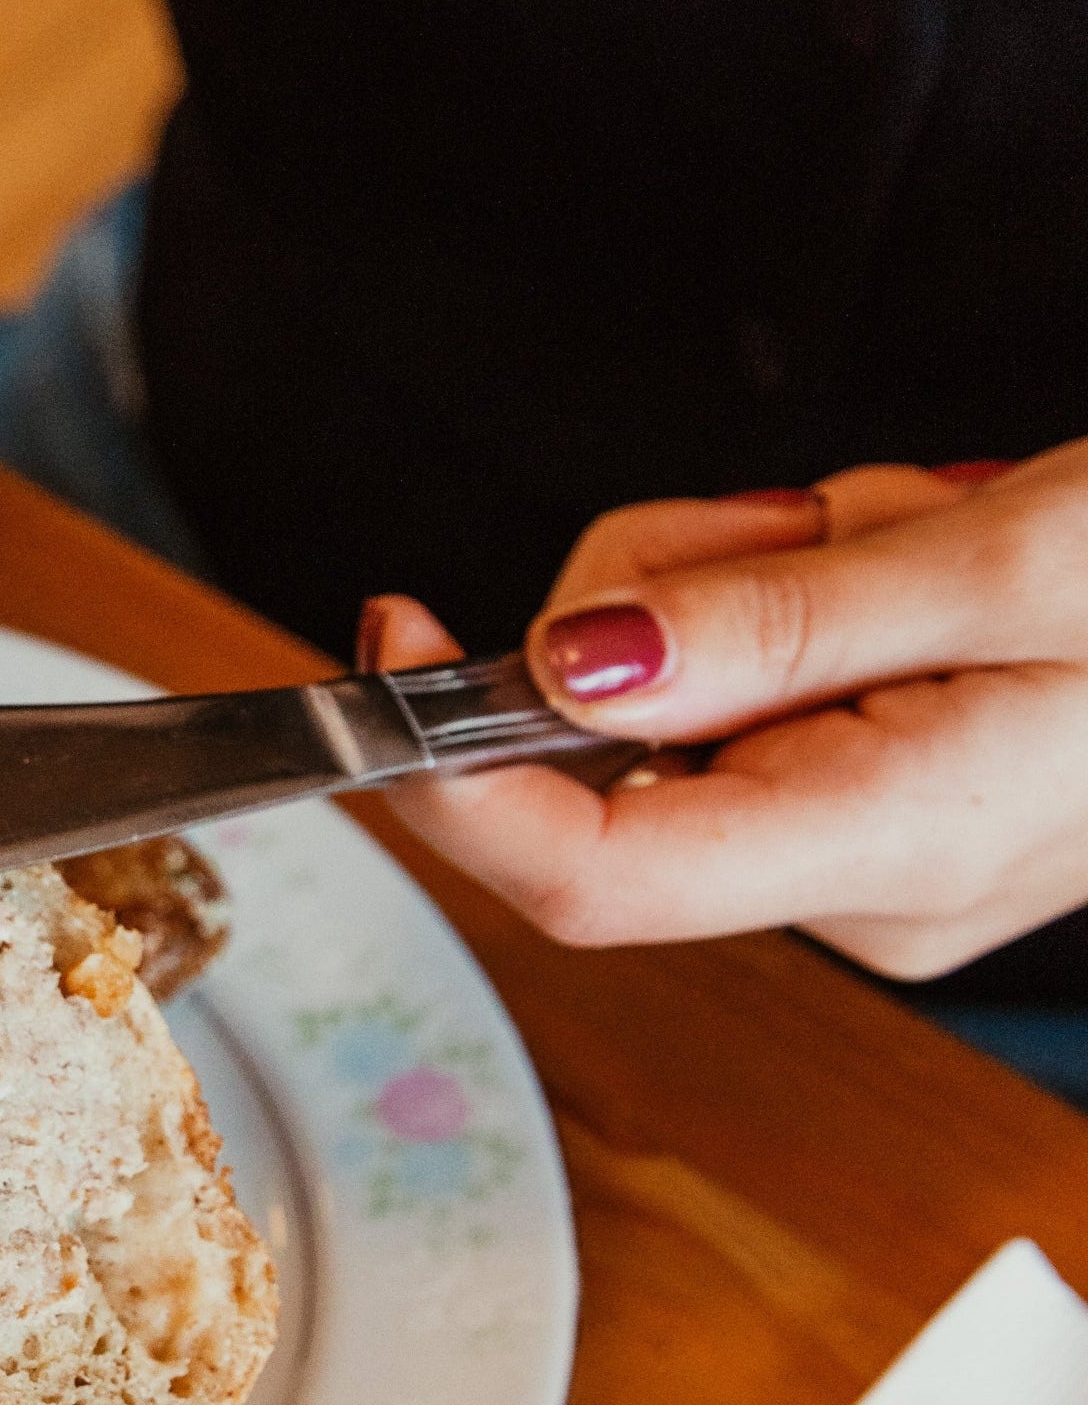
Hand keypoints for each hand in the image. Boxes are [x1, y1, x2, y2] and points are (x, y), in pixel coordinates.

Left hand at [365, 442, 1087, 976]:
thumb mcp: (1013, 556)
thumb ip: (772, 617)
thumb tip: (558, 668)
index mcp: (898, 849)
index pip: (591, 875)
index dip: (455, 780)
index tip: (390, 639)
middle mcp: (866, 885)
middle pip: (622, 760)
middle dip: (669, 606)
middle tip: (807, 518)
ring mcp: (875, 847)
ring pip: (685, 701)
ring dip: (760, 576)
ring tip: (919, 527)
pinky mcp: (887, 788)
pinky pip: (760, 688)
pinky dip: (810, 592)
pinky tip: (925, 553)